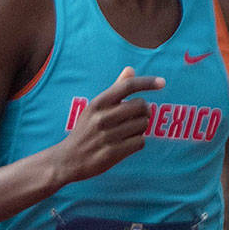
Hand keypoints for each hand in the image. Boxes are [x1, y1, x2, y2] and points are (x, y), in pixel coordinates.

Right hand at [54, 67, 161, 184]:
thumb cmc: (85, 131)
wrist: (66, 160)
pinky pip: (140, 142)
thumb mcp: (94, 108)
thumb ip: (114, 89)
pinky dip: (138, 143)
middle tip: (137, 118)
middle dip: (144, 112)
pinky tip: (127, 144)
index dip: (147, 82)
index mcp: (97, 103)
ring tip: (129, 132)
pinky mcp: (112, 153)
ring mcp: (107, 136)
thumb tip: (130, 69)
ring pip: (143, 125)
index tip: (162, 83)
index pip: (127, 86)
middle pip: (141, 106)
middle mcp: (101, 118)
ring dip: (141, 128)